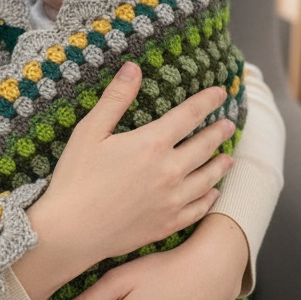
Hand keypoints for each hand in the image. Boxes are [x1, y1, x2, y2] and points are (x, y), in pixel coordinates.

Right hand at [12, 62, 234, 299]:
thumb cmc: (75, 178)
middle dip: (219, 132)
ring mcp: (172, 200)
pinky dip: (210, 198)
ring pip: (208, 178)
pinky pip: (199, 208)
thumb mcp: (90, 131)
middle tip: (229, 125)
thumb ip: (115, 98)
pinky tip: (213, 193)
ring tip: (229, 158)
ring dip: (221, 165)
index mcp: (152, 143)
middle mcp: (170, 170)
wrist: (71, 231)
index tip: (221, 93)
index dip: (207, 101)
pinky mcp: (168, 223)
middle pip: (204, 146)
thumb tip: (133, 67)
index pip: (189, 115)